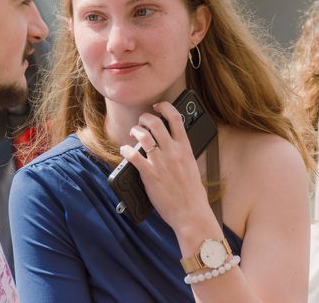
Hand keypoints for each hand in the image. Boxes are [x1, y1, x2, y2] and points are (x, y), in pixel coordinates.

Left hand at [119, 101, 213, 232]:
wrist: (191, 213)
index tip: (158, 106)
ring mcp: (160, 162)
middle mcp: (173, 151)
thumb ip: (182, 154)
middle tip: (142, 121)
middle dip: (145, 118)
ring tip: (133, 133)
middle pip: (155, 123)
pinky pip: (133, 155)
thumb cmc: (193, 194)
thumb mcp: (192, 167)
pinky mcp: (149, 174)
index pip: (176, 118)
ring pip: (143, 135)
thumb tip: (174, 147)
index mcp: (185, 148)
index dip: (165, 107)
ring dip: (135, 131)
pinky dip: (126, 150)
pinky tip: (125, 151)